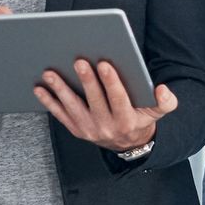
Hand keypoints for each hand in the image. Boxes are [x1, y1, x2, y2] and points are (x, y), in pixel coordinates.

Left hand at [33, 59, 178, 151]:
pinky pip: (61, 115)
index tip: (105, 64)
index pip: (119, 99)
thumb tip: (162, 89)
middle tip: (78, 61)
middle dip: (86, 81)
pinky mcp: (76, 130)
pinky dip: (49, 102)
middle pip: (94, 101)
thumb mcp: (158, 112)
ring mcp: (89, 130)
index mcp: (127, 120)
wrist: (127, 144)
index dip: (112, 82)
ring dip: (60, 90)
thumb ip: (165, 101)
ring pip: (73, 108)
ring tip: (50, 72)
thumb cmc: (140, 118)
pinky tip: (39, 88)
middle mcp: (107, 127)